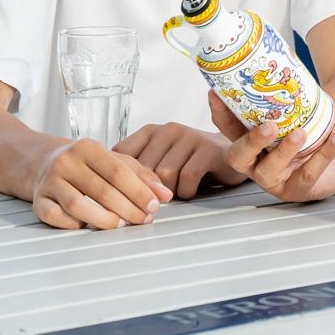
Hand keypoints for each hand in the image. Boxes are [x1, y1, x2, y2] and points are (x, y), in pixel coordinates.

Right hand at [30, 138, 171, 229]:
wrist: (44, 163)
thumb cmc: (87, 165)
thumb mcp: (114, 161)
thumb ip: (142, 175)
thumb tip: (165, 195)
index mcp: (87, 148)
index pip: (118, 172)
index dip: (139, 191)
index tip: (155, 206)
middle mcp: (66, 162)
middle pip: (101, 191)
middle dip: (128, 209)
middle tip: (143, 220)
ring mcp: (49, 182)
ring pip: (78, 206)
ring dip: (104, 220)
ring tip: (121, 225)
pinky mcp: (38, 201)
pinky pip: (55, 218)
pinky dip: (74, 225)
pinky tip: (88, 226)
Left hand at [114, 123, 246, 198]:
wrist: (228, 155)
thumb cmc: (188, 162)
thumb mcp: (160, 159)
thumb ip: (139, 167)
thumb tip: (107, 187)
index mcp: (151, 131)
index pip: (122, 153)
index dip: (120, 177)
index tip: (126, 194)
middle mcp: (168, 130)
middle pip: (144, 168)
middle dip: (147, 191)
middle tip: (154, 204)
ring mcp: (189, 137)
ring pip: (165, 174)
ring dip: (169, 192)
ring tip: (175, 195)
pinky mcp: (208, 149)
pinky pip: (188, 176)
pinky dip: (187, 191)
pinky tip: (190, 192)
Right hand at [209, 91, 334, 201]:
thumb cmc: (310, 136)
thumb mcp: (295, 116)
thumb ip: (285, 96)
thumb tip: (284, 60)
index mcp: (251, 142)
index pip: (228, 128)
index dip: (220, 113)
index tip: (216, 93)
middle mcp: (256, 163)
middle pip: (239, 157)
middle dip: (250, 141)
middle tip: (268, 126)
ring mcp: (276, 179)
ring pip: (270, 171)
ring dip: (284, 151)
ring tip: (300, 133)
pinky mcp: (298, 189)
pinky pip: (308, 175)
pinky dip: (323, 155)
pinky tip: (334, 138)